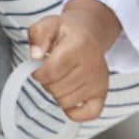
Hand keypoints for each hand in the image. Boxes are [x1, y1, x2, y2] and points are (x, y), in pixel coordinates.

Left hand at [26, 0, 118, 121]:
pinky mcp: (102, 93)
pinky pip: (89, 114)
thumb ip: (37, 35)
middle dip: (47, 82)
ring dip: (57, 93)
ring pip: (66, 102)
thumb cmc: (66, 33)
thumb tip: (35, 55)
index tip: (38, 68)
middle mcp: (92, 64)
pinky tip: (69, 100)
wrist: (89, 34)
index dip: (38, 73)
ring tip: (60, 78)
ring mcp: (99, 81)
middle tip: (51, 71)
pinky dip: (75, 112)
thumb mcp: (48, 24)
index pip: (51, 71)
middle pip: (56, 89)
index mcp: (79, 45)